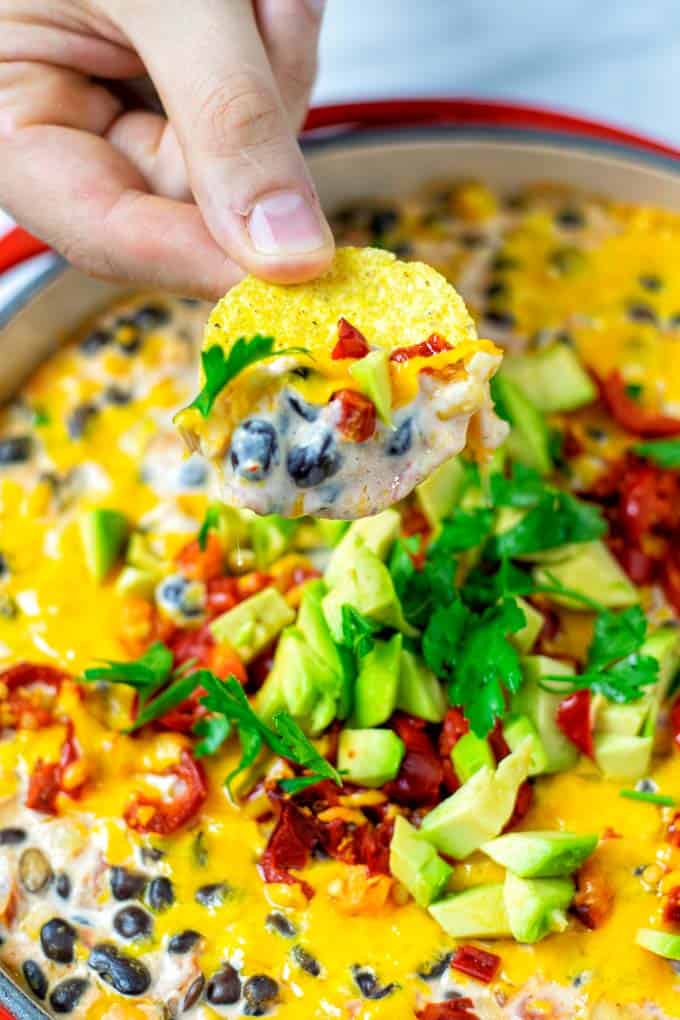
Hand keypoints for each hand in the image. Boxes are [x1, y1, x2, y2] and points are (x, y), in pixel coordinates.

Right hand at [0, 0, 333, 296]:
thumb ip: (223, 118)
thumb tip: (286, 251)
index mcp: (15, 120)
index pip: (107, 232)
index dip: (201, 259)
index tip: (295, 272)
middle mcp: (73, 121)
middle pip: (194, 194)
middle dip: (252, 113)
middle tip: (264, 16)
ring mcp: (133, 95)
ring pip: (244, 142)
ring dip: (271, 56)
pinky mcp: (187, 68)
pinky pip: (261, 87)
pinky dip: (278, 31)